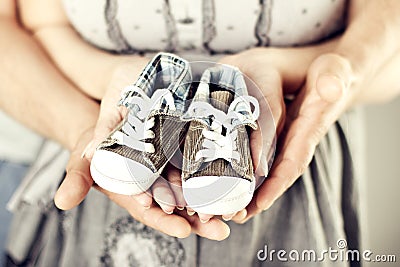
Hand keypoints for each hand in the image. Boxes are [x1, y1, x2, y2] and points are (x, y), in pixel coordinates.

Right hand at [54, 60, 230, 239]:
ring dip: (215, 198)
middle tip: (221, 227)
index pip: (148, 210)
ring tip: (235, 209)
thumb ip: (79, 172)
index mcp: (133, 188)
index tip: (183, 228)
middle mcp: (156, 180)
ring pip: (196, 185)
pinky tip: (236, 173)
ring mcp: (174, 163)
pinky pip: (204, 158)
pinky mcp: (187, 144)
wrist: (118, 96)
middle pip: (179, 204)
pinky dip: (218, 166)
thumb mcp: (86, 146)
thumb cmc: (100, 126)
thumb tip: (63, 201)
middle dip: (199, 218)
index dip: (164, 220)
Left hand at [217, 45, 351, 222]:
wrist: (338, 74)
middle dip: (259, 197)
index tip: (258, 203)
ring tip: (228, 209)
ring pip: (271, 171)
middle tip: (233, 215)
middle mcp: (299, 141)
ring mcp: (290, 140)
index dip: (276, 184)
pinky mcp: (282, 136)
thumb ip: (334, 78)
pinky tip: (233, 182)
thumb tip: (330, 88)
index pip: (294, 162)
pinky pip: (266, 158)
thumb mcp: (335, 70)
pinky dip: (252, 173)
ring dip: (253, 191)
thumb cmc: (335, 72)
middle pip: (279, 175)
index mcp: (310, 129)